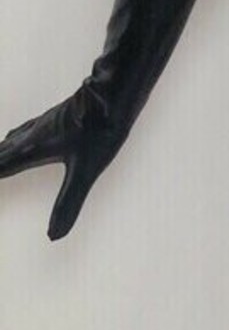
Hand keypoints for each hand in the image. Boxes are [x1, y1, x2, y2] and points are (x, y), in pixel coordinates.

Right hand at [0, 82, 126, 240]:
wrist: (115, 92)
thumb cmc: (102, 130)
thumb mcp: (86, 171)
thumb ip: (68, 203)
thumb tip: (53, 236)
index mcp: (33, 148)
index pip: (0, 166)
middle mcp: (33, 134)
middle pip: (2, 152)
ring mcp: (45, 123)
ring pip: (12, 139)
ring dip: (0, 150)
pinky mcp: (56, 116)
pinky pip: (25, 129)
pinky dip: (14, 138)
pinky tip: (20, 134)